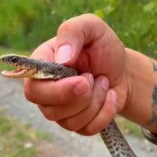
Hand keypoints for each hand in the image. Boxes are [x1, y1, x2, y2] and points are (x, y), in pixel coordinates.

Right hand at [24, 14, 130, 134]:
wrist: (123, 69)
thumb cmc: (102, 47)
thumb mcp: (91, 27)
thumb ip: (72, 32)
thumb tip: (63, 59)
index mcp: (41, 66)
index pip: (33, 89)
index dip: (56, 90)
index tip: (82, 79)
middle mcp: (45, 91)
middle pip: (48, 111)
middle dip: (79, 99)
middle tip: (94, 78)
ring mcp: (60, 110)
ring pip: (70, 122)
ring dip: (96, 101)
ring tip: (102, 82)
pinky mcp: (77, 123)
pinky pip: (86, 129)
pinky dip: (105, 113)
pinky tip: (110, 96)